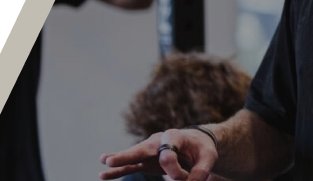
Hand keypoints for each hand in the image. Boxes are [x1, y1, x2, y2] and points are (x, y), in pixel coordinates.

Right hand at [100, 128, 217, 180]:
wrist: (197, 144)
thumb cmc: (202, 148)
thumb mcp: (209, 157)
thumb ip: (201, 171)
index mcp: (174, 135)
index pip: (168, 153)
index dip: (175, 170)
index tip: (186, 177)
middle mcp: (158, 141)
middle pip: (142, 148)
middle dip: (128, 155)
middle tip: (110, 160)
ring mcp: (149, 151)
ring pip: (133, 157)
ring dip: (119, 161)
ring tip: (104, 162)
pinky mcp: (146, 162)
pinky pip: (131, 166)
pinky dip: (118, 170)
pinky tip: (104, 174)